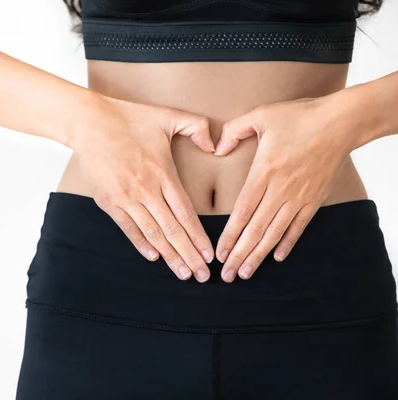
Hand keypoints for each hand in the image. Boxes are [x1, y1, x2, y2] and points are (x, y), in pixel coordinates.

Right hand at [71, 95, 215, 281]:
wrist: (89, 123)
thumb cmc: (128, 119)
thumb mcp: (167, 116)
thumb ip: (197, 127)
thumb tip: (215, 146)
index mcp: (162, 173)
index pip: (186, 213)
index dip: (199, 237)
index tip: (210, 255)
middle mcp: (146, 190)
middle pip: (172, 230)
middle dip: (189, 255)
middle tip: (203, 276)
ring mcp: (126, 198)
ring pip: (152, 234)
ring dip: (169, 256)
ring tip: (183, 273)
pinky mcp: (108, 201)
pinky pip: (127, 228)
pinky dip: (140, 244)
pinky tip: (153, 257)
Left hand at [212, 96, 355, 281]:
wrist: (341, 122)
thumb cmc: (299, 117)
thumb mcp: (261, 115)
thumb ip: (234, 131)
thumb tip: (217, 148)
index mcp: (264, 172)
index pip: (242, 211)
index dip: (230, 235)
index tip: (219, 253)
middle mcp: (280, 189)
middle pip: (256, 229)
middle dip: (240, 254)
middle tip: (227, 275)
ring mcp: (299, 196)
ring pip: (275, 233)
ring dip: (259, 255)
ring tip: (246, 273)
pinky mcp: (314, 199)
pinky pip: (298, 226)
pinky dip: (288, 243)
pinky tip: (278, 257)